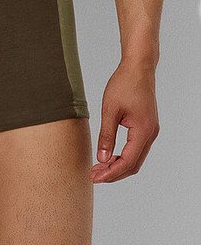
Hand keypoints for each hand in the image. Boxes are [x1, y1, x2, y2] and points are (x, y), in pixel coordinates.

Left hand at [90, 58, 158, 182]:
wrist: (138, 67)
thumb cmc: (123, 84)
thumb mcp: (110, 109)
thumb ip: (106, 135)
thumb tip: (102, 159)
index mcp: (143, 131)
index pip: (127, 162)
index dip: (110, 173)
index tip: (94, 177)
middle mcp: (151, 134)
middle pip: (133, 164)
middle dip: (114, 173)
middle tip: (93, 176)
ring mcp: (151, 131)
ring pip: (135, 158)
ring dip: (118, 165)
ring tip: (98, 168)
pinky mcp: (147, 126)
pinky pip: (136, 148)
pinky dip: (123, 156)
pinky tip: (109, 156)